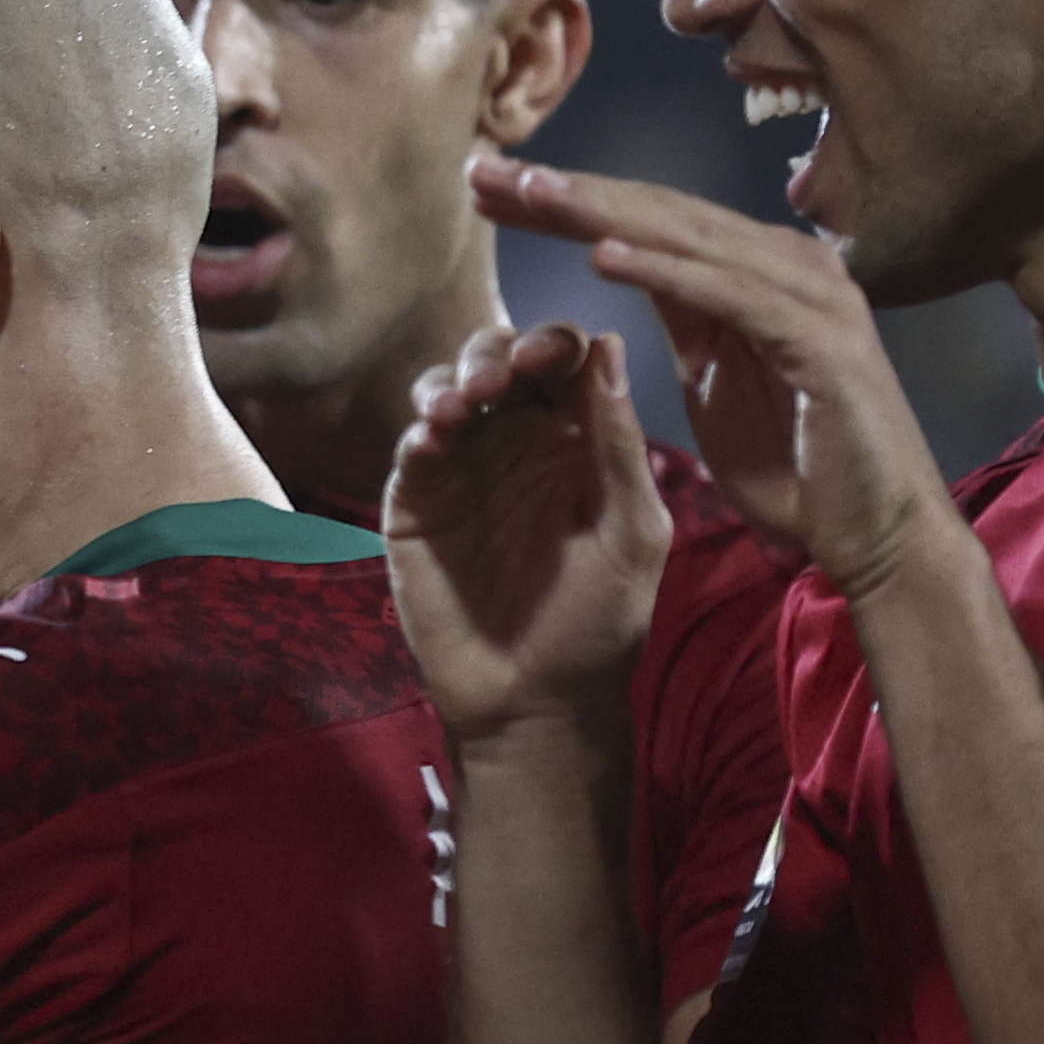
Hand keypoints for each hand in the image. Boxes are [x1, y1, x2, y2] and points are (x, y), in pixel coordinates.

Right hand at [383, 320, 674, 744]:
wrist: (533, 701)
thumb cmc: (598, 622)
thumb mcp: (631, 531)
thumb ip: (617, 444)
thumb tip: (608, 345)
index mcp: (579, 442)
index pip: (565, 366)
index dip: (557, 343)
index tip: (553, 353)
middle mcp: (518, 442)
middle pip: (500, 362)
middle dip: (498, 353)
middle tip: (500, 377)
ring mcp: (464, 468)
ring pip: (448, 389)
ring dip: (453, 380)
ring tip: (462, 404)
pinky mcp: (416, 501)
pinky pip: (412, 446)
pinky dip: (421, 428)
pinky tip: (436, 436)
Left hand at [471, 157, 954, 603]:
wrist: (873, 532)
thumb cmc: (796, 466)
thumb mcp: (715, 378)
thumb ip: (684, 316)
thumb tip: (626, 257)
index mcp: (755, 273)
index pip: (646, 223)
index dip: (565, 203)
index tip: (488, 190)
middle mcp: (786, 266)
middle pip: (659, 215)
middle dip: (566, 191)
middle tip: (482, 171)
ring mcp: (811, 296)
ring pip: (688, 239)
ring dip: (602, 213)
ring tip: (529, 191)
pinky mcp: (822, 339)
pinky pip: (729, 294)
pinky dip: (667, 271)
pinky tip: (602, 255)